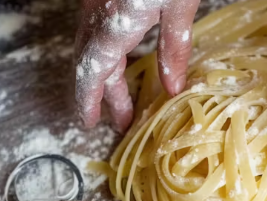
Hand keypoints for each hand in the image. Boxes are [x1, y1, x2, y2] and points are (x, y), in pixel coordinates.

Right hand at [75, 0, 199, 130]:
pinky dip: (106, 52)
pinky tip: (120, 58)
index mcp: (114, 26)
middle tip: (122, 121)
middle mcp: (96, 15)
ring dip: (106, 74)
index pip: (92, 72)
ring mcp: (95, 2)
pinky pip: (97, 31)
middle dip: (106, 95)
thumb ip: (174, 46)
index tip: (89, 122)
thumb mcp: (178, 6)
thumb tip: (174, 88)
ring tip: (123, 97)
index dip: (88, 101)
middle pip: (94, 64)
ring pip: (93, 47)